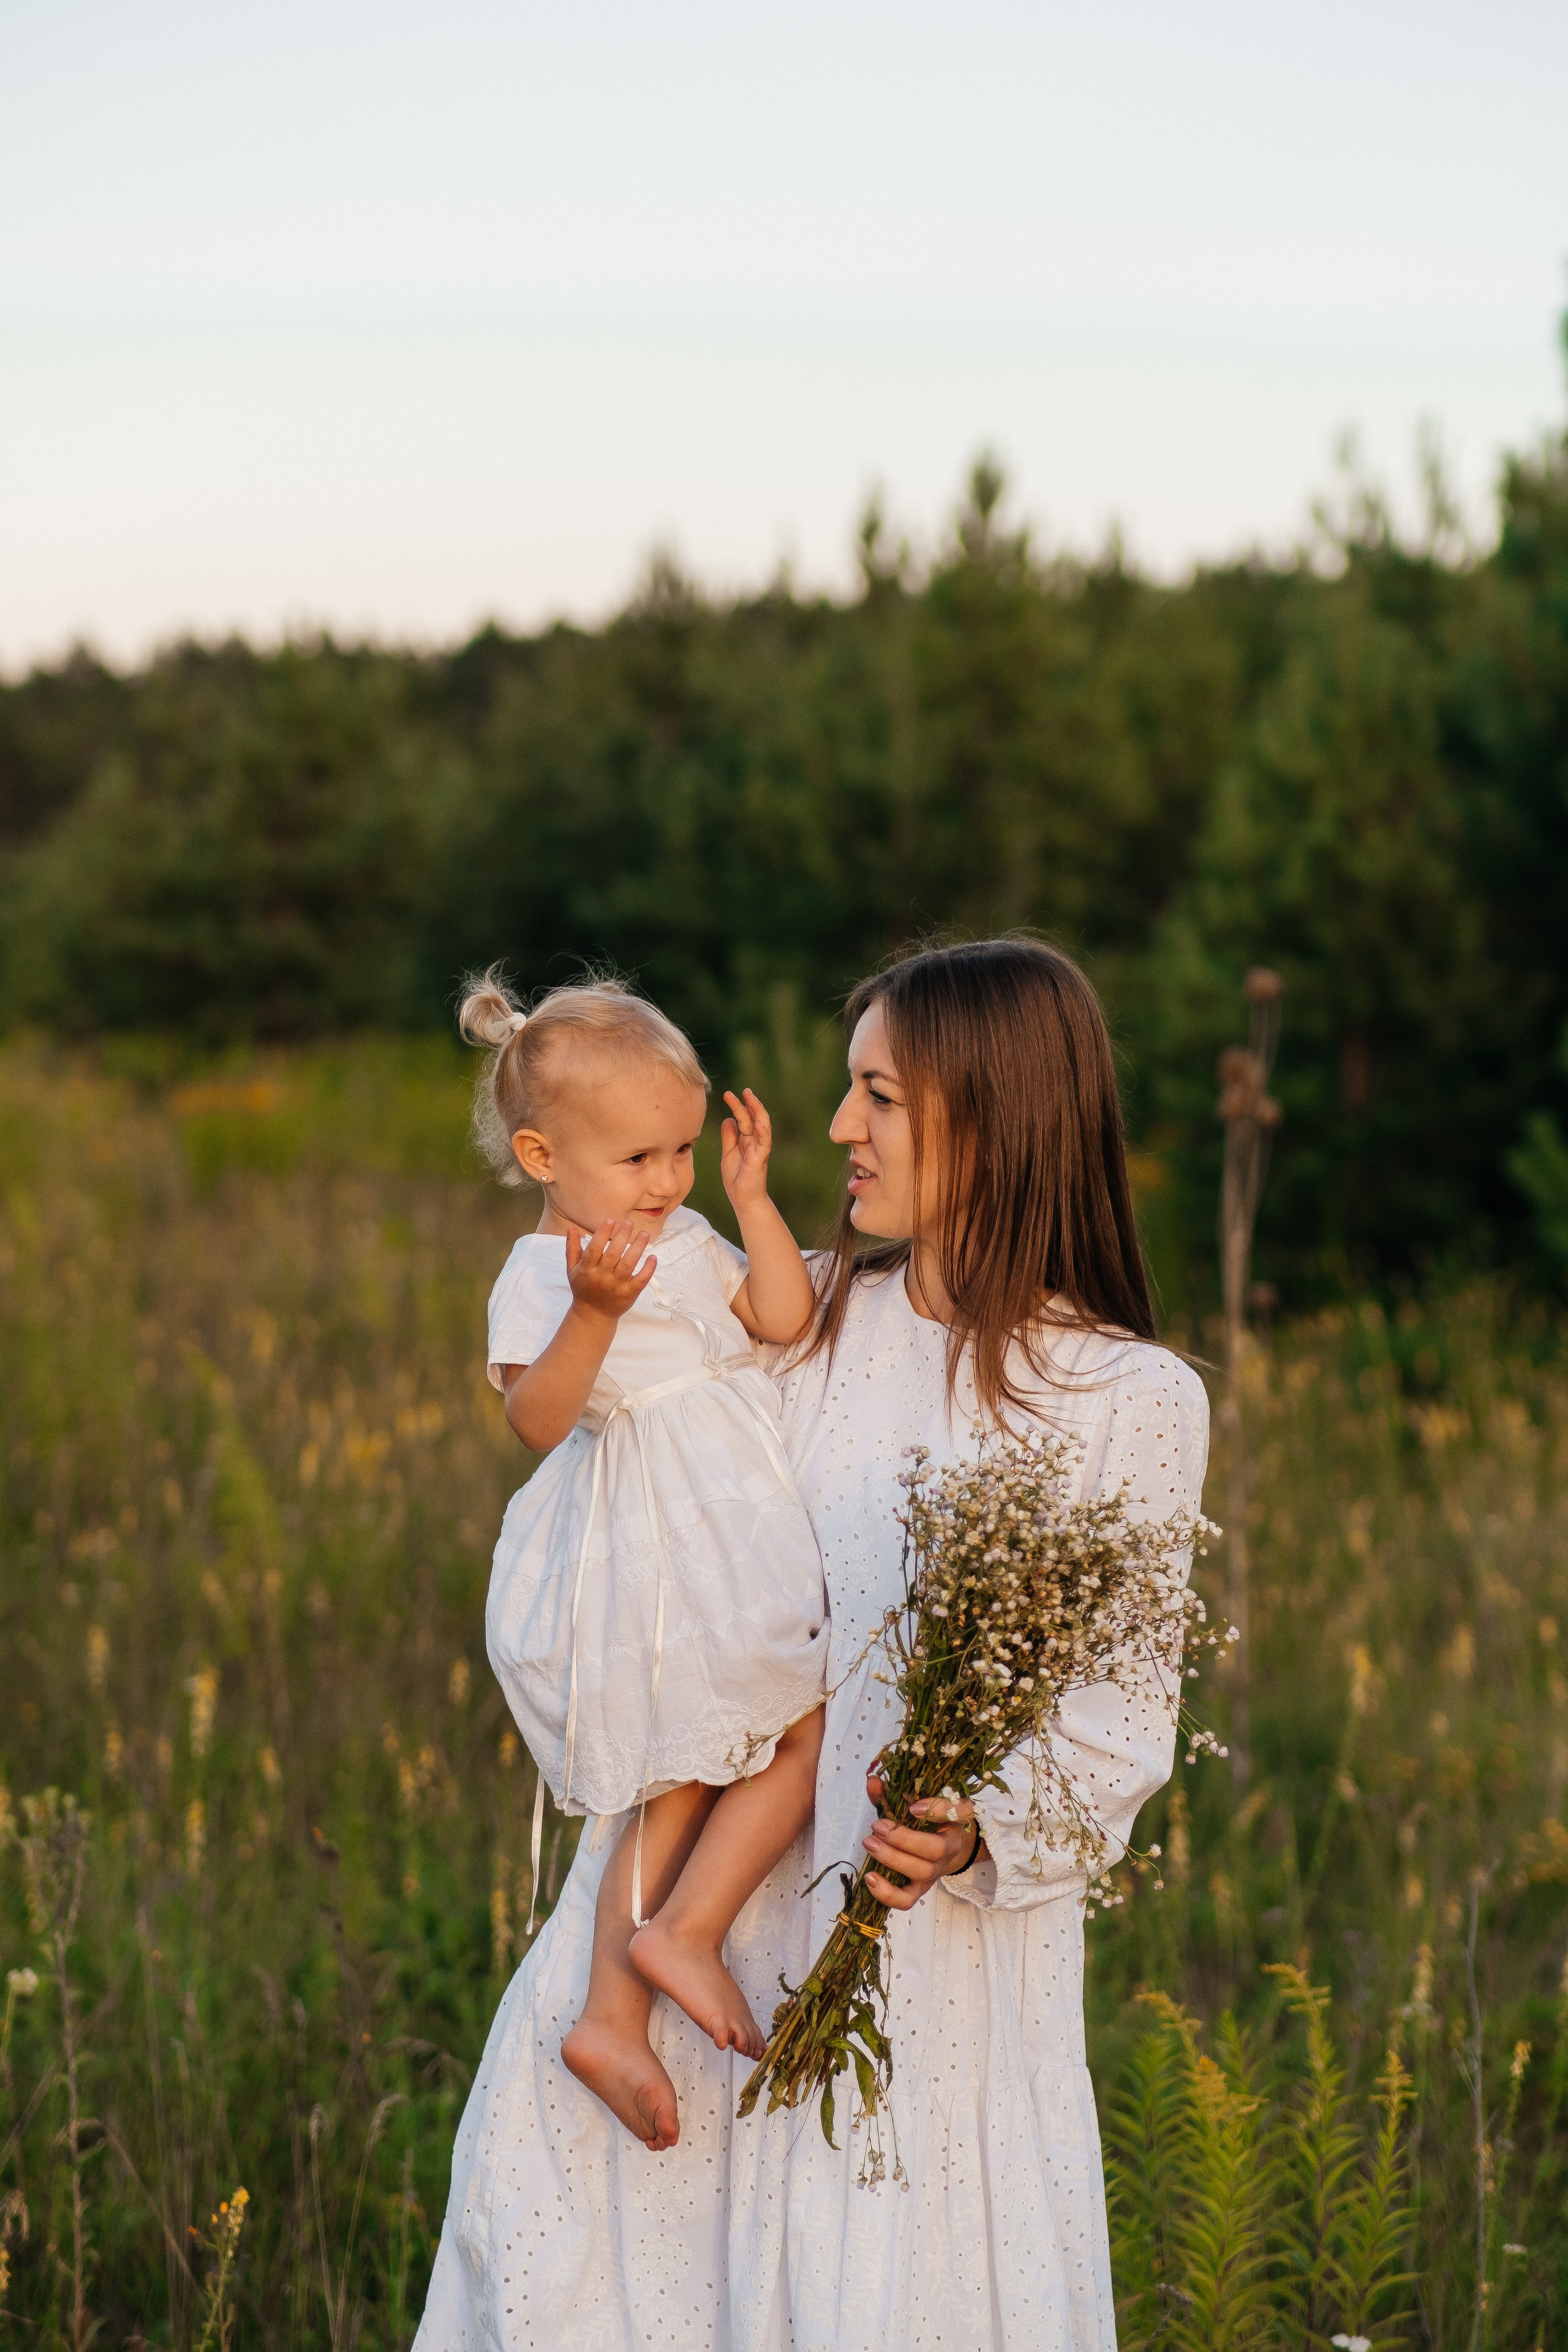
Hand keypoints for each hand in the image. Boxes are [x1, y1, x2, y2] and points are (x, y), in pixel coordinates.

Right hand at [567, 1220, 656, 1321]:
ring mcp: (616, 1287)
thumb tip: (570, 1226)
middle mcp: (601, 1278)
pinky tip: (653, 1257)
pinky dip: (648, 1269)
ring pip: (628, 1265)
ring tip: (644, 1234)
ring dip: (637, 1248)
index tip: (611, 1220)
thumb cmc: (583, 1287)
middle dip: (622, 1237)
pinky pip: (640, 1281)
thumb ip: (572, 1248)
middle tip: (629, 1222)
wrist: (593, 1315)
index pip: (594, 1249)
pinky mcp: (629, 1294)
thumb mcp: (572, 1269)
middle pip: (613, 1255)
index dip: (602, 1234)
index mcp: (586, 1270)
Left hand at [720, 1089, 774, 1211]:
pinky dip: (763, 1131)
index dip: (738, 1106)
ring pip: (763, 1126)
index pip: (743, 1119)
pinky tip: (759, 1122)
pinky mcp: (761, 1159)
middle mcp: (755, 1142)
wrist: (743, 1200)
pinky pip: (765, 1143)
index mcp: (746, 1140)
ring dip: (758, 1112)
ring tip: (751, 1098)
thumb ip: (729, 1138)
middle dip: (748, 1104)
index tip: (729, 1094)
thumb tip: (728, 1119)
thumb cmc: (737, 1179)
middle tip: (743, 1090)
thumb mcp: (728, 1154)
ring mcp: (759, 1149)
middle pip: (753, 1119)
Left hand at [861, 1770, 981, 1909]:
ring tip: (869, 1844)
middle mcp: (950, 1846)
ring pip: (922, 1872)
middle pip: (936, 1849)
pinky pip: (907, 1899)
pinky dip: (888, 1893)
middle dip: (903, 1838)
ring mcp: (936, 1871)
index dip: (938, 1810)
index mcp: (953, 1819)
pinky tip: (870, 1878)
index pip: (961, 1811)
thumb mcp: (911, 1801)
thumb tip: (872, 1782)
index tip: (913, 1807)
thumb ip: (891, 1792)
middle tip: (877, 1826)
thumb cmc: (921, 1820)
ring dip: (892, 1859)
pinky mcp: (920, 1889)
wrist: (933, 1847)